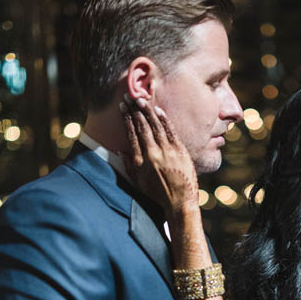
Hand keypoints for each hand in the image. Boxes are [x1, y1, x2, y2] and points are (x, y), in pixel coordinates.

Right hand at [120, 96, 198, 216]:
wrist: (179, 203)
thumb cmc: (158, 195)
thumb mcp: (139, 183)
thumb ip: (129, 166)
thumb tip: (120, 151)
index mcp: (140, 161)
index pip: (131, 134)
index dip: (126, 119)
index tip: (122, 107)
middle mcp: (152, 154)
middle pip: (141, 127)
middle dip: (135, 110)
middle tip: (130, 97)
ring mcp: (167, 152)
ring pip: (155, 126)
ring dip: (147, 111)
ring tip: (141, 99)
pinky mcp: (180, 152)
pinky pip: (170, 131)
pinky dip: (164, 119)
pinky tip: (158, 110)